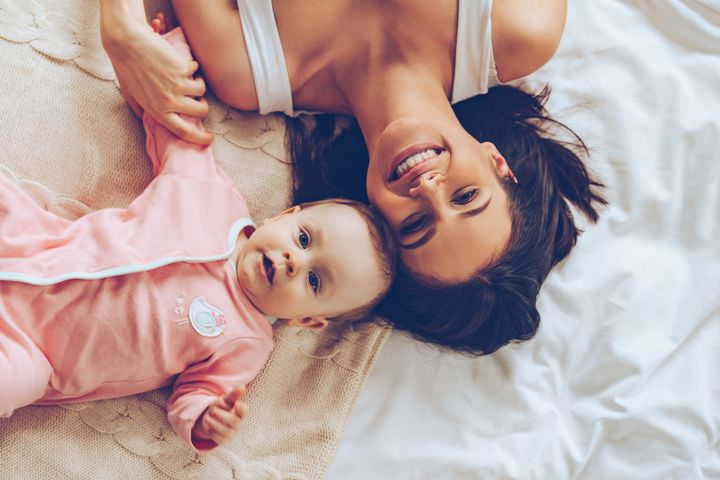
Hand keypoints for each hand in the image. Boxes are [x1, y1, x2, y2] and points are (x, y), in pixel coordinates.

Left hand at [100, 11, 212, 143]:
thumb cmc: (124, 65)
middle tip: (199, 100)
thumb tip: (143, 119)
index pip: (184, 132)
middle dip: (203, 107)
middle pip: (200, 112)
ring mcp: (177, 85)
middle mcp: (169, 101)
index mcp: (156, 111)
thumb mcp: (128, 93)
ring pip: (202, 90)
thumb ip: (138, 108)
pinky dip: (192, 65)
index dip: (199, 138)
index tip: (209, 138)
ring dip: (198, 83)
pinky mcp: (182, 69)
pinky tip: (183, 62)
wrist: (126, 41)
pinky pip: (196, 70)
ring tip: (191, 77)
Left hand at [192, 386, 247, 446]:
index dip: (242, 408)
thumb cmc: (221, 408)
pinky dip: (212, 431)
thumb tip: (243, 387)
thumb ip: (233, 395)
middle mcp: (238, 424)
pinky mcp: (224, 441)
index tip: (237, 404)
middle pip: (233, 421)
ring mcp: (232, 433)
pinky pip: (218, 438)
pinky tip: (209, 427)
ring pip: (225, 430)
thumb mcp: (225, 400)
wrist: (211, 420)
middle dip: (222, 415)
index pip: (245, 411)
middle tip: (213, 410)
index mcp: (240, 413)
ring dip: (214, 423)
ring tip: (207, 418)